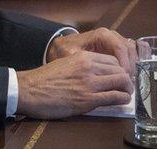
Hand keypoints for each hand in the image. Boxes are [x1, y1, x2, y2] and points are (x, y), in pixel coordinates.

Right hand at [16, 51, 132, 117]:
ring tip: (125, 93)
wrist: (29, 90)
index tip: (119, 76)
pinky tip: (121, 100)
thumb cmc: (43, 79)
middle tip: (125, 86)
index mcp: (82, 57)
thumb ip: (81, 66)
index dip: (119, 68)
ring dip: (127, 89)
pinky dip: (122, 99)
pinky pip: (115, 97)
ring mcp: (89, 83)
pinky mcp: (88, 100)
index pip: (112, 60)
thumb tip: (95, 75)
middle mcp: (89, 68)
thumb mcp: (64, 64)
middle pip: (120, 69)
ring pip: (121, 82)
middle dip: (126, 78)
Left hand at [47, 27, 138, 78]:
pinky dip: (130, 65)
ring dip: (132, 66)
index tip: (124, 77)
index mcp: (102, 35)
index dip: (124, 63)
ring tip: (127, 82)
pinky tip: (126, 78)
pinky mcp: (116, 49)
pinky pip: (129, 55)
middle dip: (130, 66)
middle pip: (129, 49)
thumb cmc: (66, 49)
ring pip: (131, 52)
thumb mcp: (70, 55)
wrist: (62, 46)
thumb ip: (81, 61)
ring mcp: (115, 41)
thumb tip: (91, 71)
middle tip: (128, 82)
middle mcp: (111, 36)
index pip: (119, 47)